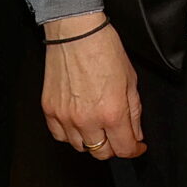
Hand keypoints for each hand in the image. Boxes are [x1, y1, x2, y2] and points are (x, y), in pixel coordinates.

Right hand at [42, 17, 143, 158]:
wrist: (76, 33)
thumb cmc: (104, 49)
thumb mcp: (130, 81)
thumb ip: (134, 112)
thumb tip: (136, 134)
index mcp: (111, 112)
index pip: (123, 149)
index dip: (134, 150)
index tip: (137, 146)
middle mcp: (87, 119)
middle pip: (101, 153)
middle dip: (114, 147)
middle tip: (118, 135)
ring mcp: (65, 116)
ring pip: (80, 147)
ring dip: (92, 141)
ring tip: (98, 126)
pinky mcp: (50, 110)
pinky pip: (59, 136)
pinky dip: (70, 134)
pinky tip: (78, 123)